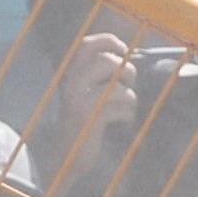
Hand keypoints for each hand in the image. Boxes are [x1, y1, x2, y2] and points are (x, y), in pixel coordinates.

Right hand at [53, 30, 140, 174]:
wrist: (67, 155)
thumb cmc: (84, 121)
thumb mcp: (86, 92)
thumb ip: (100, 74)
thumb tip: (128, 57)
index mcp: (70, 74)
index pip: (87, 44)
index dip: (110, 42)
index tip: (124, 52)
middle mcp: (72, 83)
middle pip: (107, 61)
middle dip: (127, 72)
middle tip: (128, 85)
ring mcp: (80, 101)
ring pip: (118, 85)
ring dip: (130, 96)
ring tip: (127, 106)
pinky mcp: (90, 118)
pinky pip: (121, 107)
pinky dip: (128, 114)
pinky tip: (124, 121)